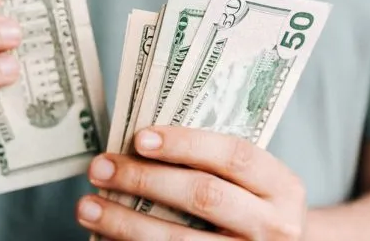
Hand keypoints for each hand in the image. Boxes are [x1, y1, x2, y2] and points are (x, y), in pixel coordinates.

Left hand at [76, 126, 306, 239]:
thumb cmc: (250, 205)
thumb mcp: (251, 182)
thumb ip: (210, 162)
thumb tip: (136, 143)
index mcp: (281, 186)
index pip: (234, 156)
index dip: (186, 144)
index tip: (139, 138)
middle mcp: (274, 226)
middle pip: (203, 196)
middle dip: (144, 180)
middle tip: (100, 167)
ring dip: (125, 223)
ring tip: (87, 207)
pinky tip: (105, 238)